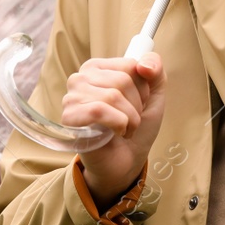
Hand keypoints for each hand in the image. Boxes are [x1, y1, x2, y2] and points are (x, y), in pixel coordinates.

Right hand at [63, 52, 166, 207]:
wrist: (127, 160)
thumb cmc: (137, 125)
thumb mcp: (154, 94)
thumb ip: (155, 69)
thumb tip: (143, 64)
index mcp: (98, 67)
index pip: (130, 65)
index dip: (143, 87)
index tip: (140, 102)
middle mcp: (80, 78)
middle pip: (122, 80)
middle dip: (137, 105)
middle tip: (131, 119)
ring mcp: (72, 98)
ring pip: (112, 96)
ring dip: (129, 118)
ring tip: (125, 128)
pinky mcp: (69, 118)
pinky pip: (99, 110)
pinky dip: (118, 123)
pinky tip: (117, 132)